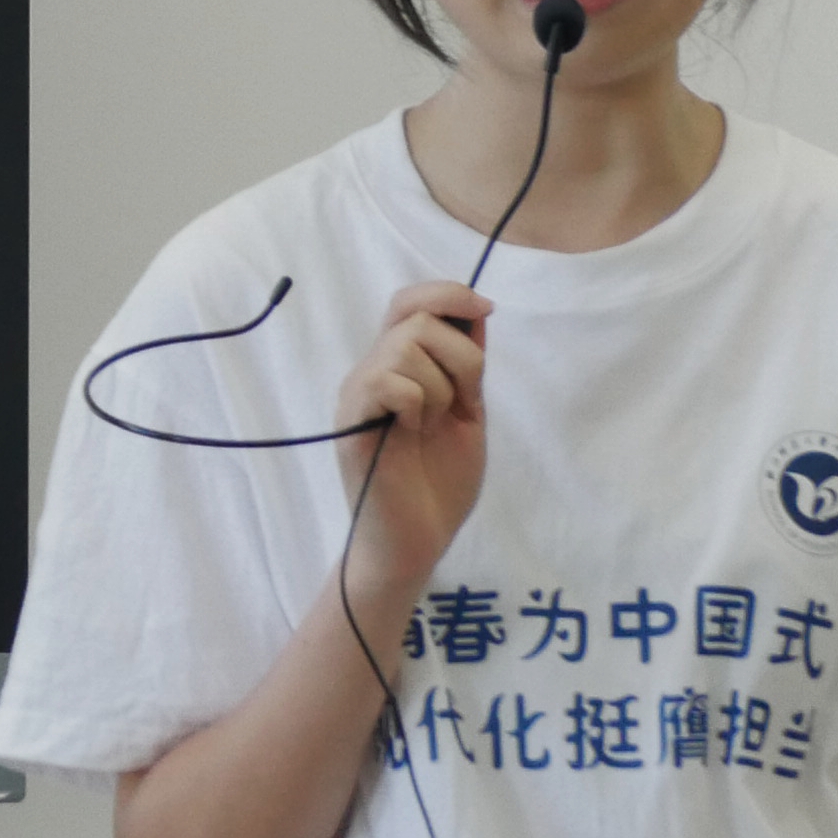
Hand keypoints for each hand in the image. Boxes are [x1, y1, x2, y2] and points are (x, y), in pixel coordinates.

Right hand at [333, 279, 490, 620]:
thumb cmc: (439, 485)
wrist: (415, 544)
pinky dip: (417, 404)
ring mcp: (358, 394)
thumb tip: (475, 311)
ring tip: (431, 425)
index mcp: (397, 367)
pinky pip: (390, 382)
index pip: (410, 301)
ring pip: (407, 348)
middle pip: (416, 317)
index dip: (447, 293)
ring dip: (440, 388)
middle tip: (463, 403)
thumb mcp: (466, 414)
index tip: (485, 310)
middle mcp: (371, 371)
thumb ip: (466, 368)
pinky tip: (411, 434)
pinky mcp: (353, 422)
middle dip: (460, 356)